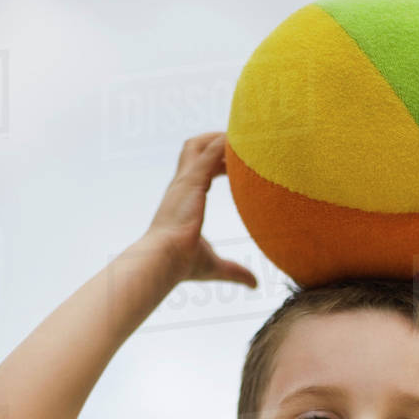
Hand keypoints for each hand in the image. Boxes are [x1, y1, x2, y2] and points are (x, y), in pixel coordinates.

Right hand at [146, 132, 257, 287]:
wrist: (164, 260)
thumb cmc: (182, 264)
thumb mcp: (215, 265)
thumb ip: (236, 271)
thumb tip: (255, 284)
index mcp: (183, 201)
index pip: (198, 171)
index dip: (216, 163)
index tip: (234, 164)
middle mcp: (181, 187)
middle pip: (194, 149)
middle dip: (214, 141)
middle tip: (240, 141)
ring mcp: (184, 182)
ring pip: (198, 145)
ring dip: (218, 137)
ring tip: (240, 134)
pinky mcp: (191, 181)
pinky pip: (208, 153)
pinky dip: (223, 143)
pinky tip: (240, 139)